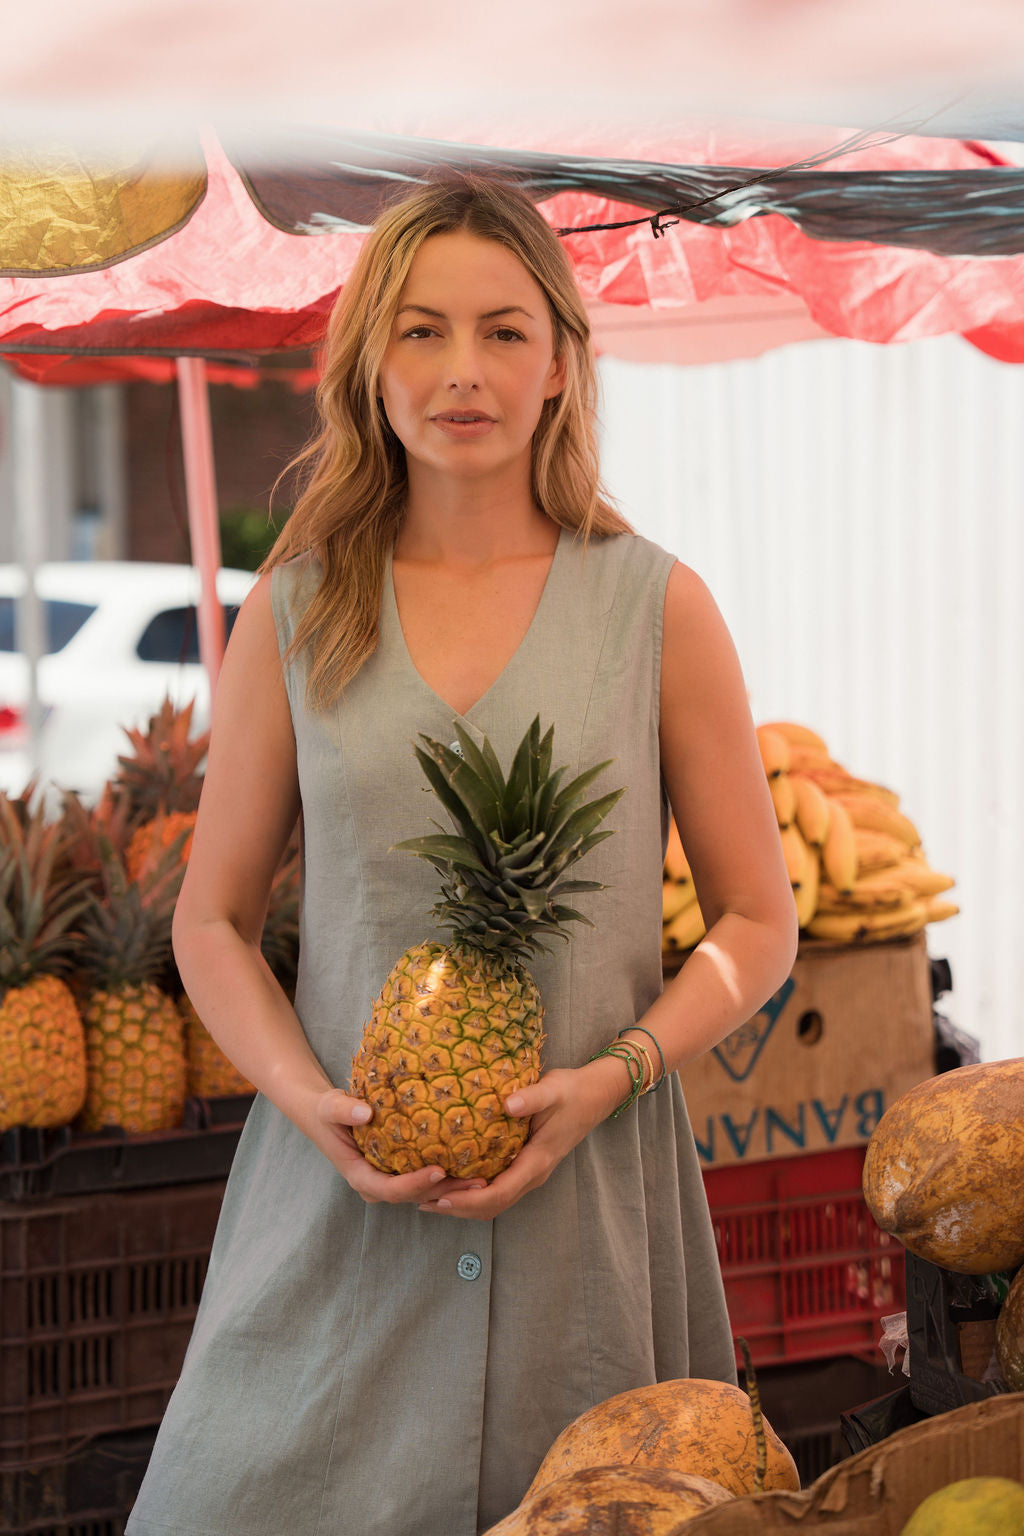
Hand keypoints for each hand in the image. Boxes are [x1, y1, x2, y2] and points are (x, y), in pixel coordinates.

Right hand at [312, 1088, 487, 1205]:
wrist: (326, 1116)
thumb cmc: (327, 1111)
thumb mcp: (329, 1106)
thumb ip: (342, 1108)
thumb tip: (365, 1112)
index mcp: (360, 1176)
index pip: (391, 1189)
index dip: (415, 1184)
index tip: (439, 1170)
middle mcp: (377, 1184)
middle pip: (414, 1195)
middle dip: (445, 1191)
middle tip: (477, 1182)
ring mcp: (389, 1179)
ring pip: (424, 1191)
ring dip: (452, 1188)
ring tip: (483, 1179)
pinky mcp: (400, 1170)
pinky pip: (425, 1178)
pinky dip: (447, 1176)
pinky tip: (472, 1165)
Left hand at [415, 1059, 625, 1220]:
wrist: (595, 1095)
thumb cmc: (572, 1091)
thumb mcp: (553, 1089)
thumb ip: (532, 1097)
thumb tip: (508, 1104)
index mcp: (538, 1161)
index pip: (500, 1193)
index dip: (469, 1201)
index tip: (441, 1199)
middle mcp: (533, 1174)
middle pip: (492, 1206)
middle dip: (458, 1208)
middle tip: (422, 1201)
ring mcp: (530, 1173)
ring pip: (494, 1202)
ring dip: (464, 1205)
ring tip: (429, 1198)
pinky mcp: (526, 1166)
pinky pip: (498, 1190)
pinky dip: (473, 1194)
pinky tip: (452, 1182)